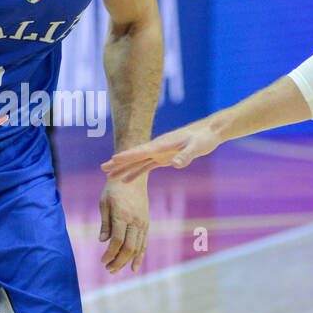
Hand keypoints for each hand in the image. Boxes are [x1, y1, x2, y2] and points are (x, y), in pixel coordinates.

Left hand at [98, 177, 148, 273]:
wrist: (133, 175)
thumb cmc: (114, 188)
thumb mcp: (104, 203)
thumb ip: (105, 223)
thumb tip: (103, 241)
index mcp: (122, 215)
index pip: (117, 241)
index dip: (110, 253)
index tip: (102, 261)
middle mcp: (135, 221)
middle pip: (129, 247)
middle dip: (118, 261)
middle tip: (108, 269)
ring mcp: (143, 223)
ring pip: (137, 247)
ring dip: (127, 261)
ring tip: (115, 270)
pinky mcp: (146, 223)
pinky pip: (144, 242)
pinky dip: (140, 256)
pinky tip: (134, 267)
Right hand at [101, 115, 222, 182]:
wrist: (209, 132)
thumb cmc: (204, 138)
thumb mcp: (197, 147)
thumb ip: (186, 156)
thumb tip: (175, 164)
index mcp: (162, 144)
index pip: (141, 151)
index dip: (127, 156)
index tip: (113, 159)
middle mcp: (157, 148)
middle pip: (134, 157)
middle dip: (118, 163)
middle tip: (103, 168)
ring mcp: (159, 153)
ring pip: (137, 163)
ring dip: (123, 169)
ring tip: (108, 177)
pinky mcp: (164, 158)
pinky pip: (146, 167)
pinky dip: (135, 173)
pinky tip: (126, 180)